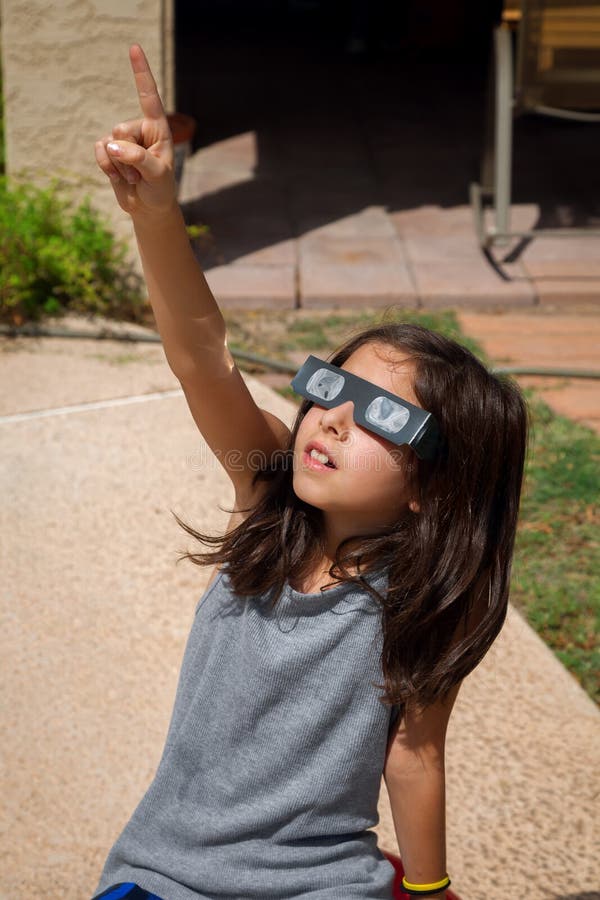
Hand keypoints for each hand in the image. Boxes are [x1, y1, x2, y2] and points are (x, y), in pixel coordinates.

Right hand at [94, 44, 176, 217]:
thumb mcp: (157, 176)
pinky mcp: (108, 151)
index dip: (141, 73)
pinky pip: (99, 152)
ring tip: (134, 178)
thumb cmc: (160, 190)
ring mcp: (122, 139)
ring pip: (109, 143)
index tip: (134, 47)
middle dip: (128, 157)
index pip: (149, 97)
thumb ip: (138, 158)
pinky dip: (106, 168)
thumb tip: (111, 144)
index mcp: (158, 128)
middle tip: (142, 175)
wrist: (149, 208)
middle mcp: (140, 129)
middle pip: (121, 130)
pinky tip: (120, 178)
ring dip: (119, 166)